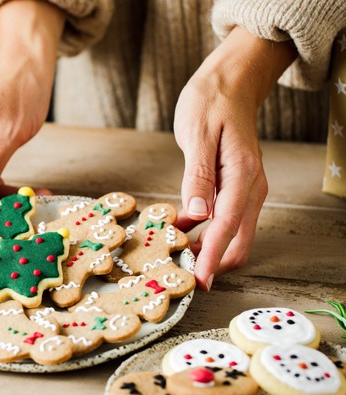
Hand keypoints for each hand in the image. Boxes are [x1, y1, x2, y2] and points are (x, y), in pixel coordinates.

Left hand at [174, 26, 296, 289]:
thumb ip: (198, 176)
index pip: (227, 227)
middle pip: (237, 241)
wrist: (230, 81)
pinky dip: (205, 233)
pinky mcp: (235, 188)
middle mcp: (251, 187)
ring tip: (174, 256)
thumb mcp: (197, 135)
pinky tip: (179, 232)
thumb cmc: (211, 102)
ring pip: (232, 234)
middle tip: (179, 274)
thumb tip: (198, 215)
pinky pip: (224, 221)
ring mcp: (245, 189)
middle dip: (212, 262)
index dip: (211, 258)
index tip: (198, 282)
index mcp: (243, 176)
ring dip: (208, 250)